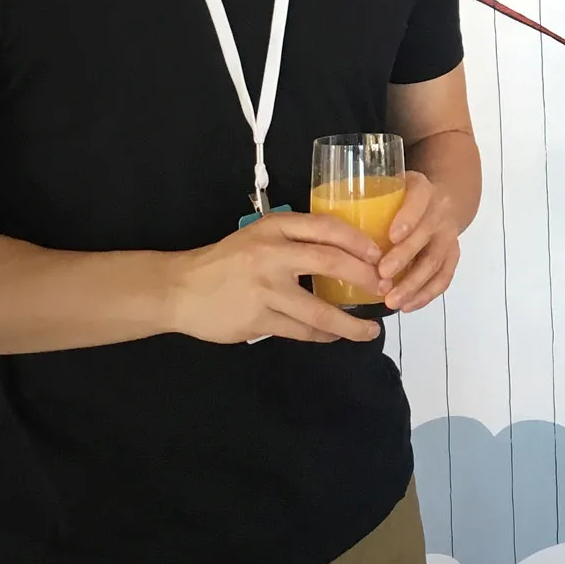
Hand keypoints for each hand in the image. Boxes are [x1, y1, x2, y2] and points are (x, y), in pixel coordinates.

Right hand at [166, 213, 385, 344]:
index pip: (326, 227)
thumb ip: (295, 238)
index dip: (358, 241)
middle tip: (384, 289)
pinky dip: (323, 335)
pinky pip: (301, 330)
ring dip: (350, 323)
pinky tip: (335, 336)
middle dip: (364, 278)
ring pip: (319, 310)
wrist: (180, 289)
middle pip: (330, 263)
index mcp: (275, 228)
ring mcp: (265, 290)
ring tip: (371, 330)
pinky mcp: (257, 320)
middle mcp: (272, 255)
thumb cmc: (226, 260)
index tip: (380, 255)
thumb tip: (346, 251)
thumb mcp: (259, 236)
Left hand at [377, 170, 460, 312]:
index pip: (419, 198)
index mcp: (421, 188)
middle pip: (427, 234)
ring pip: (436, 260)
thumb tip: (322, 225)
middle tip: (382, 274)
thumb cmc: (399, 199)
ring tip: (391, 301)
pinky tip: (407, 306)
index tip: (391, 236)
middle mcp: (440, 209)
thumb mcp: (385, 188)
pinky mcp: (453, 254)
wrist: (436, 203)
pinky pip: (444, 277)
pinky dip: (426, 294)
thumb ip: (363, 200)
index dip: (408, 216)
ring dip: (414, 283)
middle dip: (405, 256)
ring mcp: (449, 234)